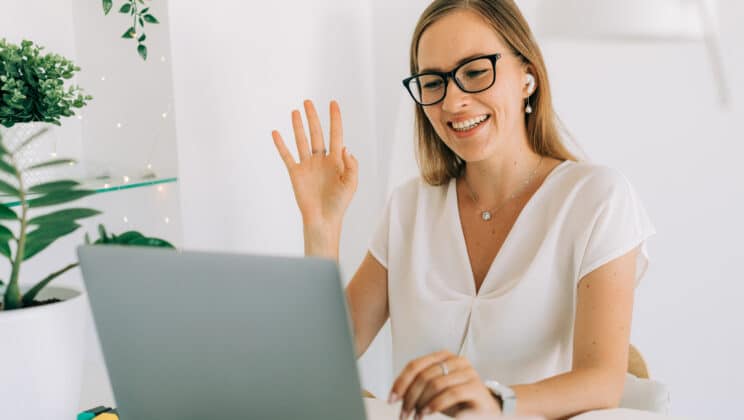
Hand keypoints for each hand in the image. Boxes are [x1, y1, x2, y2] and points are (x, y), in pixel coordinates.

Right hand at [272, 100, 357, 227]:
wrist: (323, 219)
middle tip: (308, 102)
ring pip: (302, 141)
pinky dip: (281, 144)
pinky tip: (276, 133)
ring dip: (298, 126)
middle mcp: (321, 160)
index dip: (335, 119)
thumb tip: (344, 148)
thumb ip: (351, 166)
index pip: (336, 134)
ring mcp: (307, 165)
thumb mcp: (351, 184)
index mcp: (336, 160)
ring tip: (295, 112)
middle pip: (316, 133)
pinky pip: (287, 156)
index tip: (333, 103)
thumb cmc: (339, 204)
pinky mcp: (296, 173)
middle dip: (313, 118)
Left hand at [388, 350, 500, 418]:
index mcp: (444, 356)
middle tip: (404, 414)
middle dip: (410, 397)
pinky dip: (436, 404)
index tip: (392, 399)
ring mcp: (468, 372)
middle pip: (424, 376)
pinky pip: (451, 393)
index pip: (415, 365)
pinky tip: (428, 413)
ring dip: (421, 403)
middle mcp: (457, 360)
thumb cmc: (457, 400)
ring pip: (436, 384)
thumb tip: (396, 395)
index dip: (401, 382)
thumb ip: (418, 385)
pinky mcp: (476, 387)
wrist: (487, 410)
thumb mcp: (435, 390)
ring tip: (417, 416)